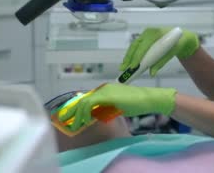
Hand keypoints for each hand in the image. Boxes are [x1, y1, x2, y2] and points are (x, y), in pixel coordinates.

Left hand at [58, 84, 176, 131]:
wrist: (147, 99)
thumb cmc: (137, 103)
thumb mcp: (118, 107)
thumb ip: (106, 109)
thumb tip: (95, 115)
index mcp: (105, 90)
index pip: (87, 98)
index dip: (77, 108)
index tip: (71, 117)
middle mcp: (103, 89)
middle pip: (82, 99)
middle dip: (72, 111)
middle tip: (65, 120)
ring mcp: (104, 91)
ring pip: (84, 102)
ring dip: (78, 114)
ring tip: (76, 125)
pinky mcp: (106, 95)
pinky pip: (90, 104)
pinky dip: (85, 113)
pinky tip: (86, 121)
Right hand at [120, 27, 198, 75]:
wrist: (181, 36)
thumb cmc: (177, 43)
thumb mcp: (171, 53)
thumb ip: (161, 62)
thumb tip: (152, 73)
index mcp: (156, 33)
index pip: (144, 46)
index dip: (137, 57)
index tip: (133, 67)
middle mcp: (149, 32)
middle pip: (135, 46)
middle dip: (129, 58)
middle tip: (123, 69)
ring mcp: (145, 34)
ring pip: (134, 46)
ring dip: (128, 57)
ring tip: (123, 67)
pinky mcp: (144, 37)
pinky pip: (136, 46)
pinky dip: (132, 54)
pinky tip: (129, 62)